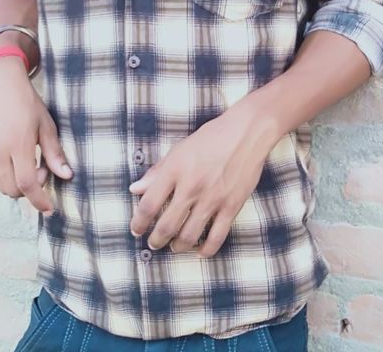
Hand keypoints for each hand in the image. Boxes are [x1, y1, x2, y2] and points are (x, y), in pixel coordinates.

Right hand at [0, 58, 71, 212]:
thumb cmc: (26, 101)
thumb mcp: (46, 124)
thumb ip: (54, 153)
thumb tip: (66, 175)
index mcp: (18, 144)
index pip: (27, 184)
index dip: (39, 200)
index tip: (50, 208)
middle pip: (13, 190)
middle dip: (30, 190)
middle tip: (42, 170)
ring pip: (1, 185)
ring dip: (17, 184)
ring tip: (30, 162)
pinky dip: (6, 176)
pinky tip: (17, 159)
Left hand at [129, 98, 272, 257]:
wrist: (246, 132)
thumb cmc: (211, 137)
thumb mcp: (179, 149)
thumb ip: (157, 171)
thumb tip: (136, 189)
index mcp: (175, 170)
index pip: (149, 205)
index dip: (139, 222)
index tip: (136, 229)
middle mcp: (191, 187)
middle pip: (167, 226)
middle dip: (156, 240)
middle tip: (153, 243)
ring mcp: (212, 199)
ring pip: (189, 236)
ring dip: (178, 247)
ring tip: (174, 247)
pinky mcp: (231, 206)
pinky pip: (217, 237)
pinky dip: (206, 249)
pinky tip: (200, 251)